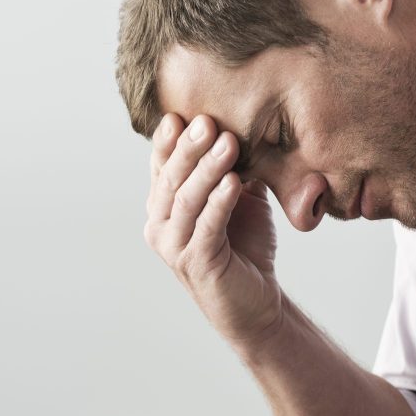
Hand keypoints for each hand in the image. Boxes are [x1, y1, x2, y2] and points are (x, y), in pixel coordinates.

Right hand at [144, 112, 282, 347]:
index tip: (182, 113)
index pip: (161, 167)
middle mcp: (159, 226)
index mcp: (163, 207)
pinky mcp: (196, 263)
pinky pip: (206, 226)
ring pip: (186, 200)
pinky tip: (235, 181)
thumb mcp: (237, 198)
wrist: (256, 303)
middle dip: (189, 148)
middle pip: (171, 179)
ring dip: (207, 169)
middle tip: (208, 120)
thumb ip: (231, 167)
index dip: (168, 140)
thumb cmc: (244, 247)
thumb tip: (238, 125)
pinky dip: (220, 201)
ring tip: (228, 143)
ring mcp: (174, 247)